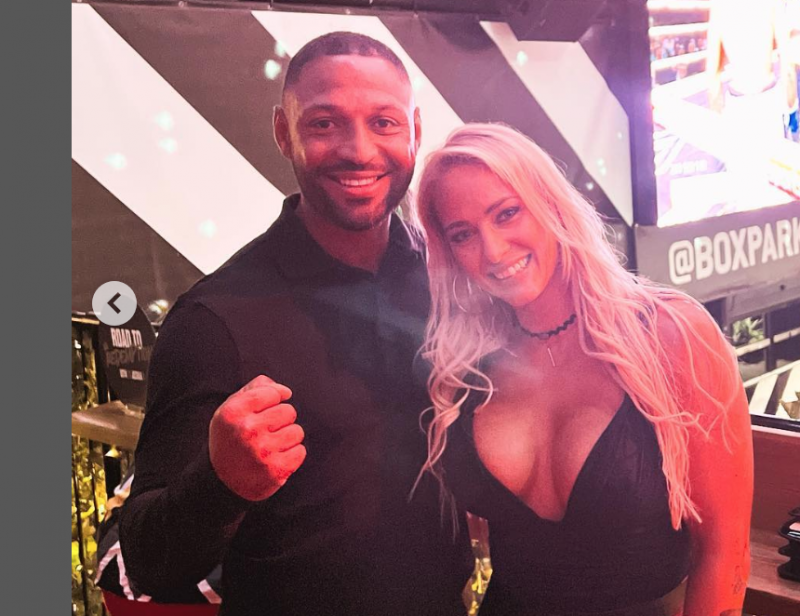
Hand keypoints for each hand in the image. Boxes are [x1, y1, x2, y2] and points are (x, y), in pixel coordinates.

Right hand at [209, 375, 305, 500]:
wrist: (221, 482)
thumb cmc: (230, 439)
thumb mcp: (231, 409)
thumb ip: (255, 389)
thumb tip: (284, 391)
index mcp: (234, 412)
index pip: (272, 393)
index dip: (273, 400)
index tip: (265, 410)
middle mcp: (247, 430)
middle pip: (289, 411)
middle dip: (281, 420)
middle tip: (265, 432)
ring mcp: (262, 451)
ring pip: (297, 431)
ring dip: (287, 438)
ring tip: (271, 446)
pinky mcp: (276, 470)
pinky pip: (300, 451)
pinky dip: (292, 455)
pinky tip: (276, 458)